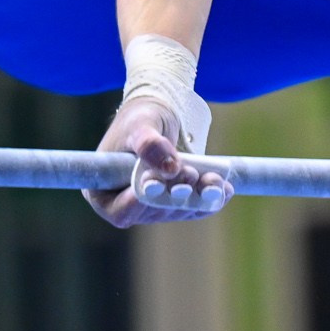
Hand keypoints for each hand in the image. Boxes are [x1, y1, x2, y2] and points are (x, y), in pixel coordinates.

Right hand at [82, 96, 232, 226]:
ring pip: (179, 210)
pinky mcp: (177, 204)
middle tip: (190, 172)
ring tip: (214, 179)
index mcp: (104, 191)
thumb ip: (149, 144)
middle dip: (175, 195)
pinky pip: (196, 207)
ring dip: (199, 197)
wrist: (161, 118)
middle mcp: (128, 204)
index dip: (135, 205)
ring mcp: (154, 208)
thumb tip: (170, 168)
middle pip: (153, 212)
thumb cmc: (141, 119)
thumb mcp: (140, 125)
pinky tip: (225, 188)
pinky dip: (211, 197)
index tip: (153, 187)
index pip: (118, 211)